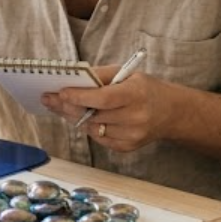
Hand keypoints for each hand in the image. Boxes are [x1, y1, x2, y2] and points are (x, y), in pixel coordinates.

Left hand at [45, 67, 167, 151]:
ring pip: (92, 128)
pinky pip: (99, 139)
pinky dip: (88, 128)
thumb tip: (72, 77)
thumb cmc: (145, 89)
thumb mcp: (127, 74)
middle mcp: (136, 117)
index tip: (60, 92)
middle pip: (93, 115)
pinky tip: (82, 118)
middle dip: (68, 107)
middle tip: (49, 99)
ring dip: (74, 118)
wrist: (171, 112)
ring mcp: (132, 135)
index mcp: (136, 94)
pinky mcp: (128, 147)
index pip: (103, 98)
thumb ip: (100, 74)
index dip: (79, 97)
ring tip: (61, 107)